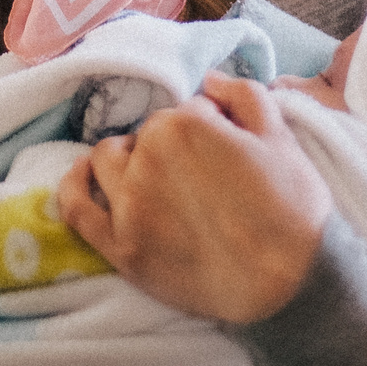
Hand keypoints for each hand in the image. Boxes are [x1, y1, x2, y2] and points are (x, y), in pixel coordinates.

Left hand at [57, 71, 332, 324]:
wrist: (290, 285)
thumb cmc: (292, 209)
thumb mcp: (281, 135)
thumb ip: (242, 94)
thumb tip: (209, 80)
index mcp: (184, 124)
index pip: (189, 111)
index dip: (212, 129)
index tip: (228, 154)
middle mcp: (147, 158)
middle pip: (149, 134)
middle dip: (173, 145)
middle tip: (204, 175)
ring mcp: (128, 206)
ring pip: (107, 159)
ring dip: (127, 158)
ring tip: (157, 178)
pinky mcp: (120, 248)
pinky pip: (75, 208)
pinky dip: (74, 186)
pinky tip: (86, 177)